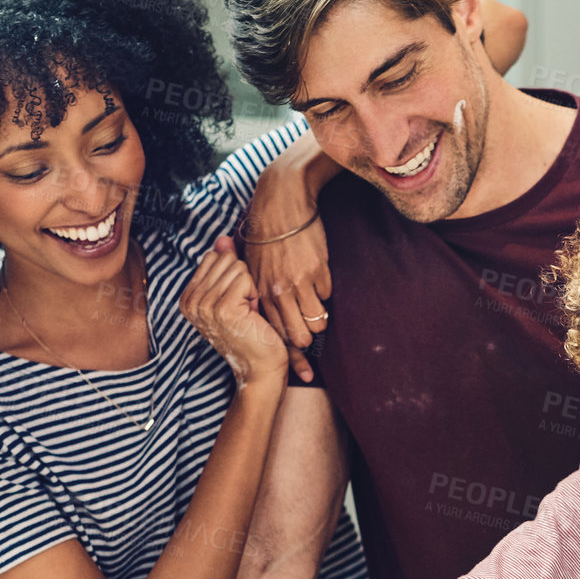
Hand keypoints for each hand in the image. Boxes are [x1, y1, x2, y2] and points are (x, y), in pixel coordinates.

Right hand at [179, 237, 286, 384]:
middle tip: (245, 309)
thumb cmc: (252, 333)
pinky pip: (245, 278)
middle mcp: (191, 301)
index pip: (213, 258)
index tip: (236, 303)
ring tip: (248, 313)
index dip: (233, 276)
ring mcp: (204, 305)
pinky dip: (255, 294)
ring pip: (236, 267)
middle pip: (225, 260)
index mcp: (188, 298)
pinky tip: (253, 315)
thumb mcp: (234, 295)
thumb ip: (225, 265)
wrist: (261, 369)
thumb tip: (222, 238)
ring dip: (251, 289)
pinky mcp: (222, 308)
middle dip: (243, 281)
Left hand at [245, 135, 333, 383]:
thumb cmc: (265, 235)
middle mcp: (277, 292)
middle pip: (300, 335)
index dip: (291, 358)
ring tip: (316, 306)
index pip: (275, 335)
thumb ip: (256, 293)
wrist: (282, 203)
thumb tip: (263, 319)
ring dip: (320, 317)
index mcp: (259, 293)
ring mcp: (298, 282)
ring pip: (318, 320)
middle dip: (307, 339)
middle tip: (310, 332)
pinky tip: (318, 277)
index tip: (303, 375)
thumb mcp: (251, 265)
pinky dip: (325, 290)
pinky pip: (327, 294)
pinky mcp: (318, 270)